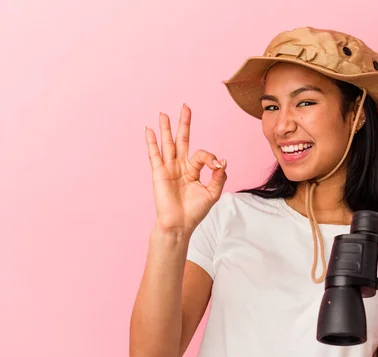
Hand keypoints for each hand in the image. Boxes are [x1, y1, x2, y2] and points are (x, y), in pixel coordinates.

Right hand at [145, 104, 226, 234]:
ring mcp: (169, 168)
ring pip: (167, 143)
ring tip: (164, 113)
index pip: (203, 155)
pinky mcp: (159, 173)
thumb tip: (222, 160)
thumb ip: (218, 176)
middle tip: (186, 106)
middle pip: (182, 140)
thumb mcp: (212, 193)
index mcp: (193, 170)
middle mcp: (180, 166)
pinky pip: (154, 154)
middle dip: (184, 123)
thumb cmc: (195, 211)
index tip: (217, 165)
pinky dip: (151, 142)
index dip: (211, 157)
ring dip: (166, 128)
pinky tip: (149, 130)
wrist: (180, 224)